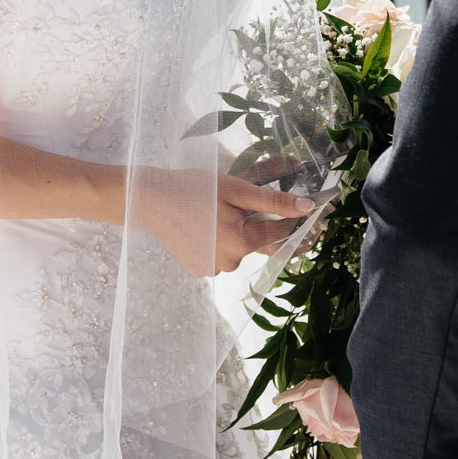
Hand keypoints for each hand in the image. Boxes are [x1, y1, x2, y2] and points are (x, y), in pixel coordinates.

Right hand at [149, 171, 313, 275]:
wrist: (149, 199)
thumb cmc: (193, 188)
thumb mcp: (236, 189)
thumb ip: (273, 201)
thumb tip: (308, 208)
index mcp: (243, 242)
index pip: (280, 233)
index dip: (286, 217)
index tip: (281, 205)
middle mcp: (231, 263)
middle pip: (256, 243)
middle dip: (252, 225)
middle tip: (231, 205)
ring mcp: (212, 270)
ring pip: (236, 251)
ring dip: (233, 235)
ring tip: (212, 214)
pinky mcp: (197, 270)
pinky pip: (218, 257)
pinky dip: (216, 243)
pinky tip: (201, 227)